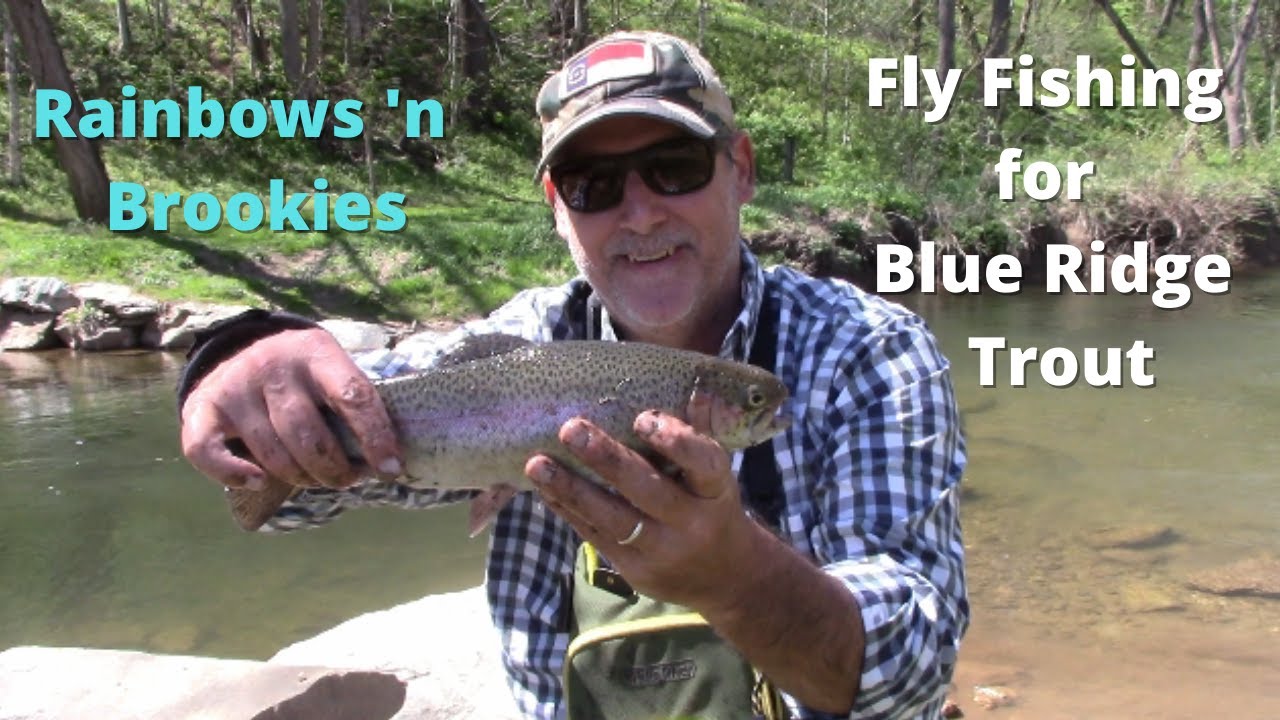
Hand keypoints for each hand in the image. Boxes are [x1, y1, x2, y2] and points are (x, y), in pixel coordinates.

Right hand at [180, 328, 401, 490]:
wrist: (237, 349)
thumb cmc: (301, 375)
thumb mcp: (330, 369)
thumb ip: (354, 403)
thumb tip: (392, 458)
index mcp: (316, 353)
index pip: (353, 396)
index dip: (376, 437)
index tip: (391, 468)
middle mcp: (273, 367)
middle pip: (309, 435)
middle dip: (335, 470)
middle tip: (348, 479)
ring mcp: (234, 387)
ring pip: (272, 453)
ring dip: (301, 478)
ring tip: (317, 480)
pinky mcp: (201, 408)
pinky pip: (209, 454)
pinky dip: (234, 475)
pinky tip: (259, 482)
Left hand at [524, 389, 762, 611]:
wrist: (723, 578)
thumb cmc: (712, 510)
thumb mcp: (718, 478)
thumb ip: (700, 436)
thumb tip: (694, 389)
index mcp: (716, 492)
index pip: (704, 464)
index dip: (676, 442)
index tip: (643, 418)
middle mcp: (691, 524)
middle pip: (647, 490)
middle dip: (606, 459)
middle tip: (570, 429)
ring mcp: (661, 551)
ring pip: (613, 518)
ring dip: (571, 488)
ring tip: (537, 464)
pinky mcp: (635, 570)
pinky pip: (596, 537)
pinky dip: (568, 511)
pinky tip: (545, 489)